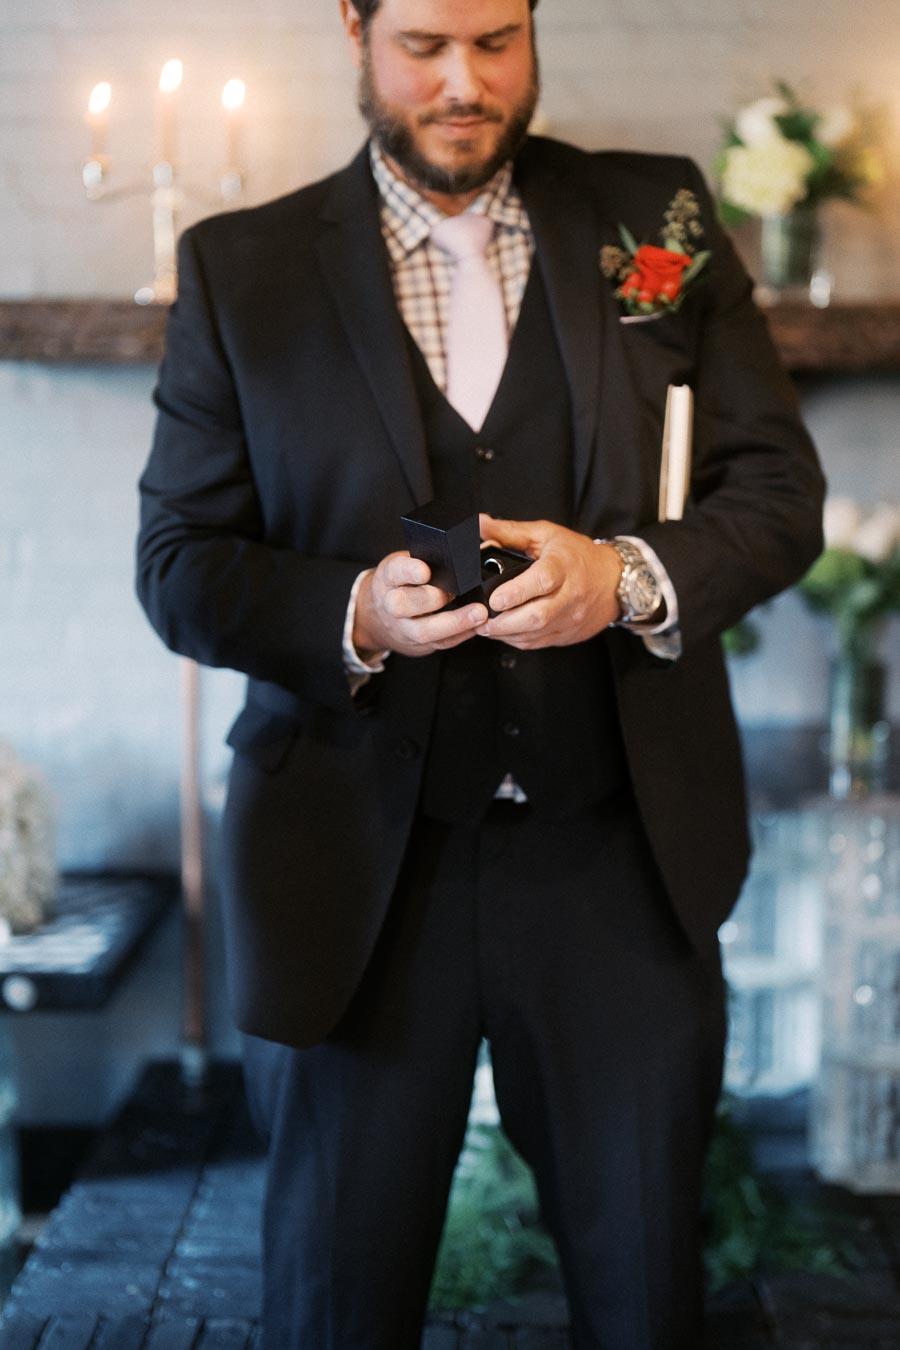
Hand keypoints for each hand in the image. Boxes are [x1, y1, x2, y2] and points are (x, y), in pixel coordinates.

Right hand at [353, 552, 487, 658]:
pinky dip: (462, 634)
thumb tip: (465, 546)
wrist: (380, 617)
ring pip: (424, 630)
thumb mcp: (406, 565)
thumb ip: (427, 559)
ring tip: (479, 613)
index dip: (409, 571)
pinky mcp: (419, 643)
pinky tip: (478, 626)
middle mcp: (391, 604)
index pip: (395, 572)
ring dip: (454, 622)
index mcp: (388, 578)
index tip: (425, 570)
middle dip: (431, 598)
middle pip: (403, 605)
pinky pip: (441, 643)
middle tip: (456, 592)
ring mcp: (404, 627)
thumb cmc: (403, 583)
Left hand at [475, 515, 621, 649]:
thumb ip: (510, 532)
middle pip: (537, 616)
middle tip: (480, 619)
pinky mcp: (568, 634)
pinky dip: (516, 639)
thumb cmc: (577, 554)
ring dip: (505, 633)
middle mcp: (571, 595)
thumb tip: (479, 524)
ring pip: (535, 634)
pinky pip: (537, 643)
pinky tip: (503, 631)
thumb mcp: (545, 534)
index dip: (517, 592)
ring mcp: (571, 618)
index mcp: (564, 565)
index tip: (494, 599)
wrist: (613, 581)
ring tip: (485, 626)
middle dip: (503, 622)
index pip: (542, 581)